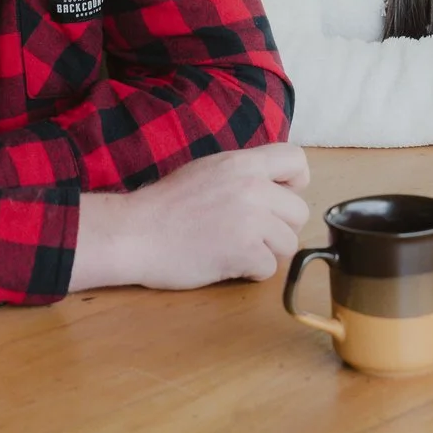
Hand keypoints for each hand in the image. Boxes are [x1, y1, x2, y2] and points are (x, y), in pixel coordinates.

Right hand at [69, 143, 310, 291]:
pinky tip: (226, 263)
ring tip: (236, 248)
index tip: (278, 197)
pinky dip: (250, 272)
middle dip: (279, 227)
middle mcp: (253, 187)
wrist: (134, 233)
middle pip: (299, 212)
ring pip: (289, 243)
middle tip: (251, 233)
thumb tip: (272, 187)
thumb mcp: (207, 171)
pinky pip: (269, 268)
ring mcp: (251, 220)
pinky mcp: (244, 252)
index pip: (296, 160)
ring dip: (267, 251)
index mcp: (243, 163)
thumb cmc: (164, 205)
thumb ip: (242, 175)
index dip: (294, 182)